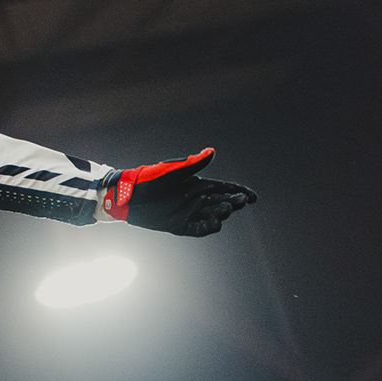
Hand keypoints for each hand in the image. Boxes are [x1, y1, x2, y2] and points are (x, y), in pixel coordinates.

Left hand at [101, 148, 256, 236]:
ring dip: (220, 214)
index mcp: (199, 184)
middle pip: (222, 202)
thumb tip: (211, 151)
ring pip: (211, 216)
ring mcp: (189, 213)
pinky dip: (206, 228)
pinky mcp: (179, 225)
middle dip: (233, 203)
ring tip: (224, 212)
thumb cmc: (150, 179)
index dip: (240, 192)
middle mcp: (197, 199)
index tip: (252, 198)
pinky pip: (197, 229)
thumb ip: (193, 164)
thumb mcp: (173, 171)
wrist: (128, 196)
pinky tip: (215, 225)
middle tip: (238, 203)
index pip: (225, 188)